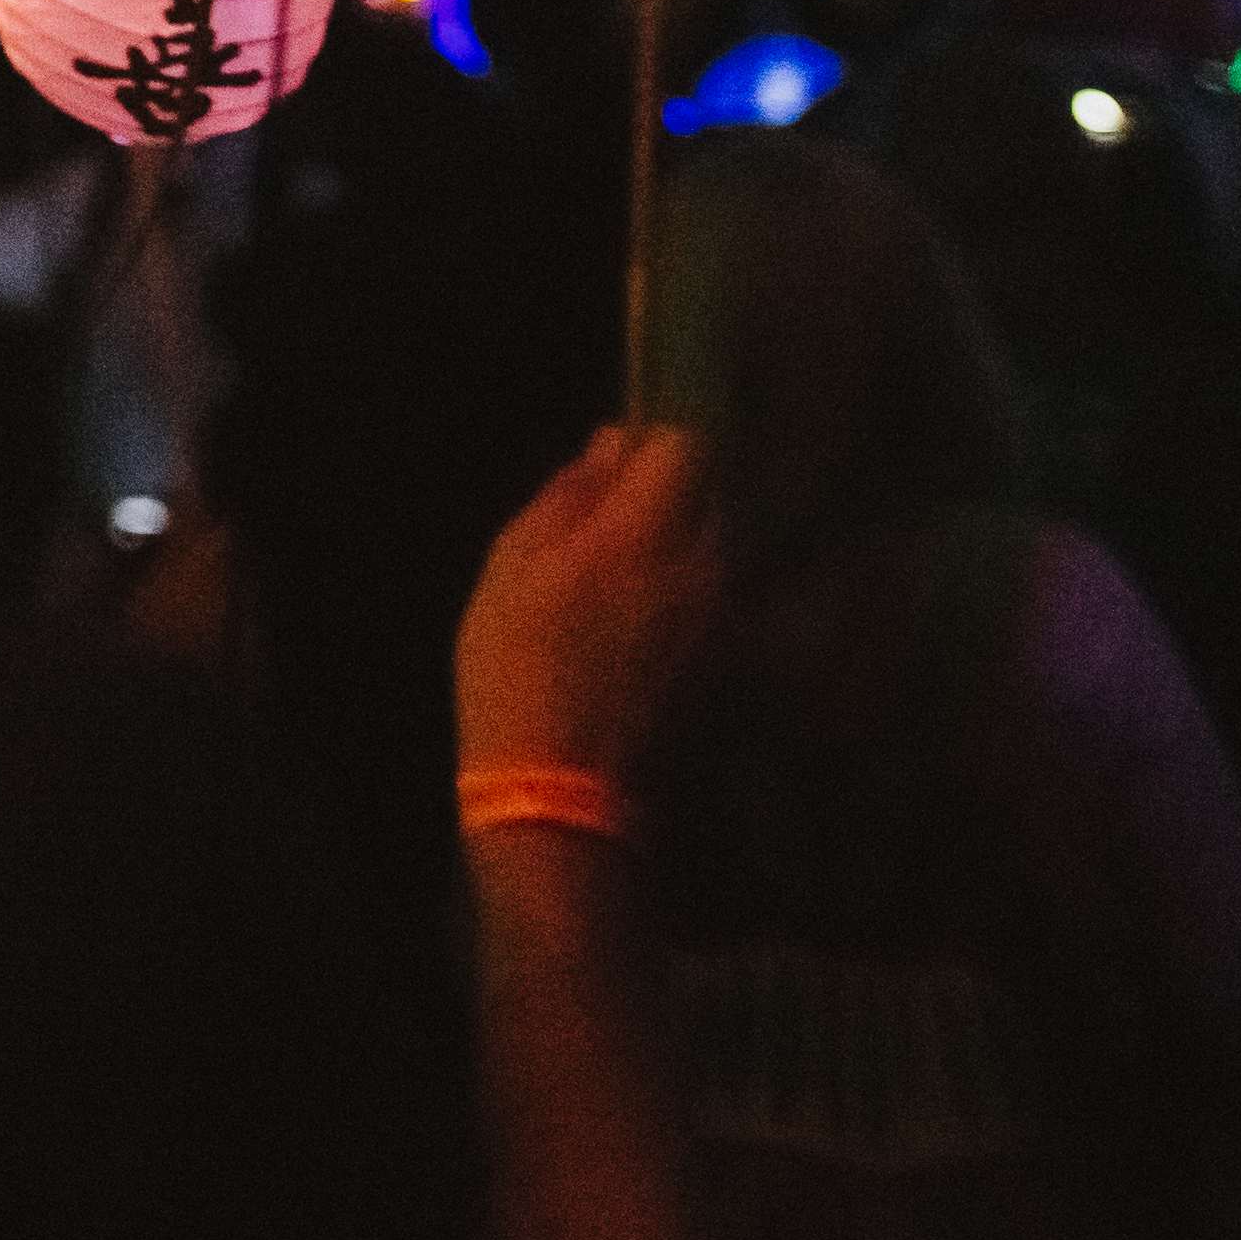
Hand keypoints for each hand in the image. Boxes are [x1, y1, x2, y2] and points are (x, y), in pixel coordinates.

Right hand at [455, 422, 718, 785]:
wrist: (561, 794)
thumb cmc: (515, 668)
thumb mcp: (512, 566)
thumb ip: (568, 495)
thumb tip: (608, 445)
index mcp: (648, 532)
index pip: (687, 446)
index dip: (650, 446)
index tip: (611, 468)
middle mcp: (706, 566)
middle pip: (709, 498)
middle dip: (667, 500)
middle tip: (604, 533)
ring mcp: (726, 619)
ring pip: (715, 551)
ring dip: (678, 552)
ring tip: (618, 589)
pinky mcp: (729, 662)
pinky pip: (714, 601)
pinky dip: (685, 600)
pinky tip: (637, 634)